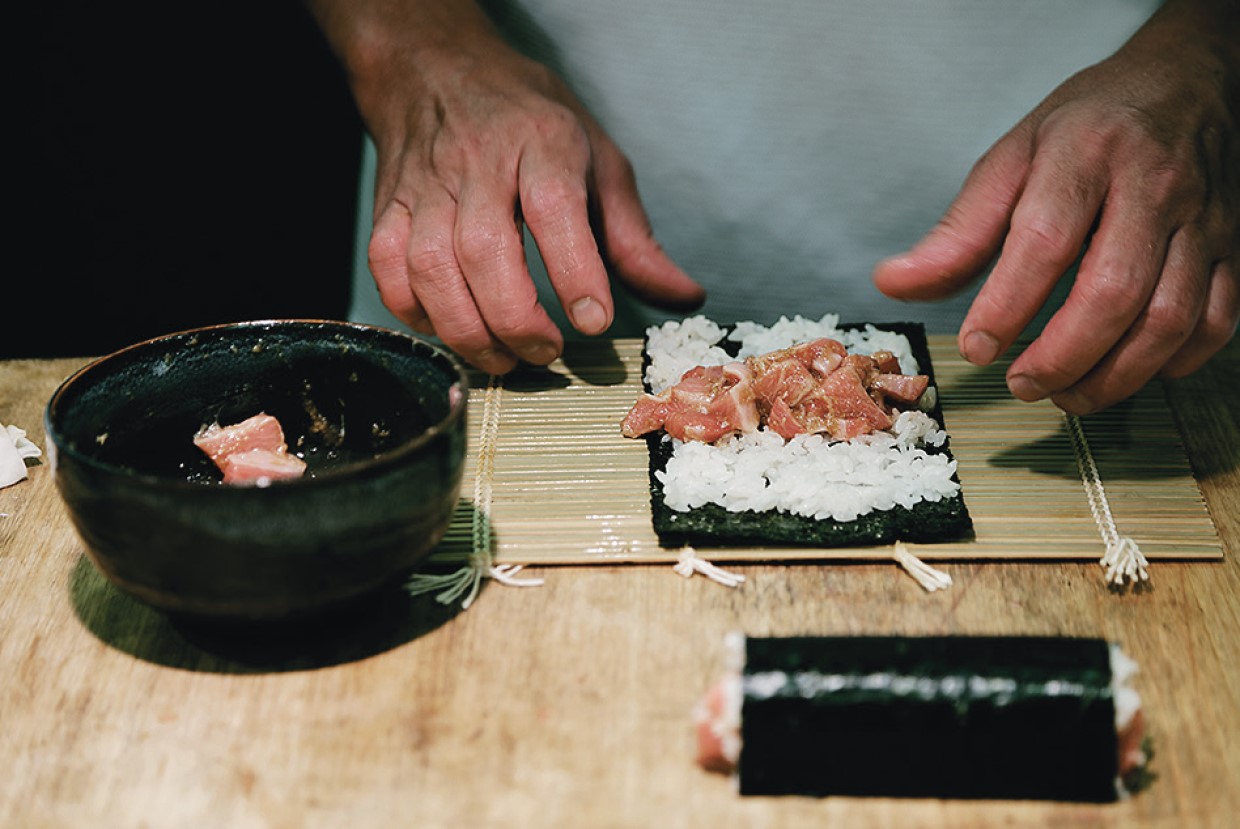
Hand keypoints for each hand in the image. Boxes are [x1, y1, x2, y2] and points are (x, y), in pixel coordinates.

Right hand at [311, 0, 702, 374]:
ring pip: (430, 267)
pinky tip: (452, 330)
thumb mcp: (597, 160)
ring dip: (466, 329)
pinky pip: (389, 270)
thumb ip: (634, 237)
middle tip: (547, 353)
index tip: (593, 321)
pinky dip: (417, 314)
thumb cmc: (529, 122)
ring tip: (504, 359)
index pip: (553, 206)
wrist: (437, 71)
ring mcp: (425, 186)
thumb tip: (683, 296)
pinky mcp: (387, 207)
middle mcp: (478, 162)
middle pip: (484, 250)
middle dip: (515, 318)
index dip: (573, 270)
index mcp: (542, 143)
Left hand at [873, 0, 1238, 413]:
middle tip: (1021, 385)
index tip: (976, 348)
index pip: (1045, 239)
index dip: (1008, 304)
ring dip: (1114, 375)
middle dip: (1062, 355)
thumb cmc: (1086, 128)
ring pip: (1170, 317)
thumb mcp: (1010, 159)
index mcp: (1085, 154)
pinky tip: (1129, 372)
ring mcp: (1203, 220)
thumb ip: (957, 231)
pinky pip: (1217, 322)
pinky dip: (1172, 363)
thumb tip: (892, 284)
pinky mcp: (1234, 248)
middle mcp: (1153, 185)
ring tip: (1064, 395)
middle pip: (1114, 290)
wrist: (1186, 82)